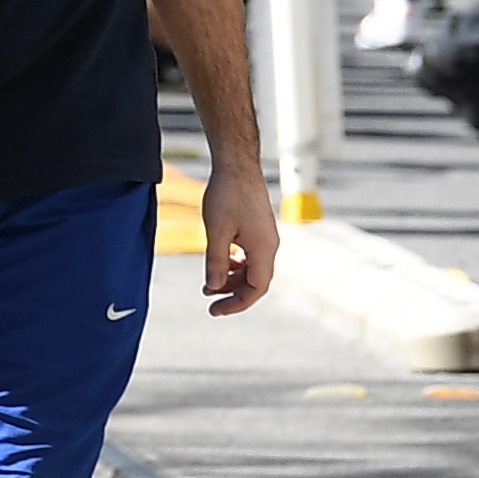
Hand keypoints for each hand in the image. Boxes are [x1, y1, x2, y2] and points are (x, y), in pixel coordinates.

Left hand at [195, 167, 272, 318]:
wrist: (237, 166)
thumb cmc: (226, 195)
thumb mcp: (216, 232)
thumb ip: (216, 262)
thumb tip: (213, 288)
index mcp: (263, 250)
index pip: (256, 289)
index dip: (237, 304)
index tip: (215, 311)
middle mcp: (269, 246)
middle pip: (256, 281)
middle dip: (233, 294)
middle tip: (209, 302)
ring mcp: (265, 237)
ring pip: (252, 268)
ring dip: (232, 279)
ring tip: (209, 284)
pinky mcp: (258, 228)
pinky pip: (250, 255)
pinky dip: (236, 264)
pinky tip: (220, 262)